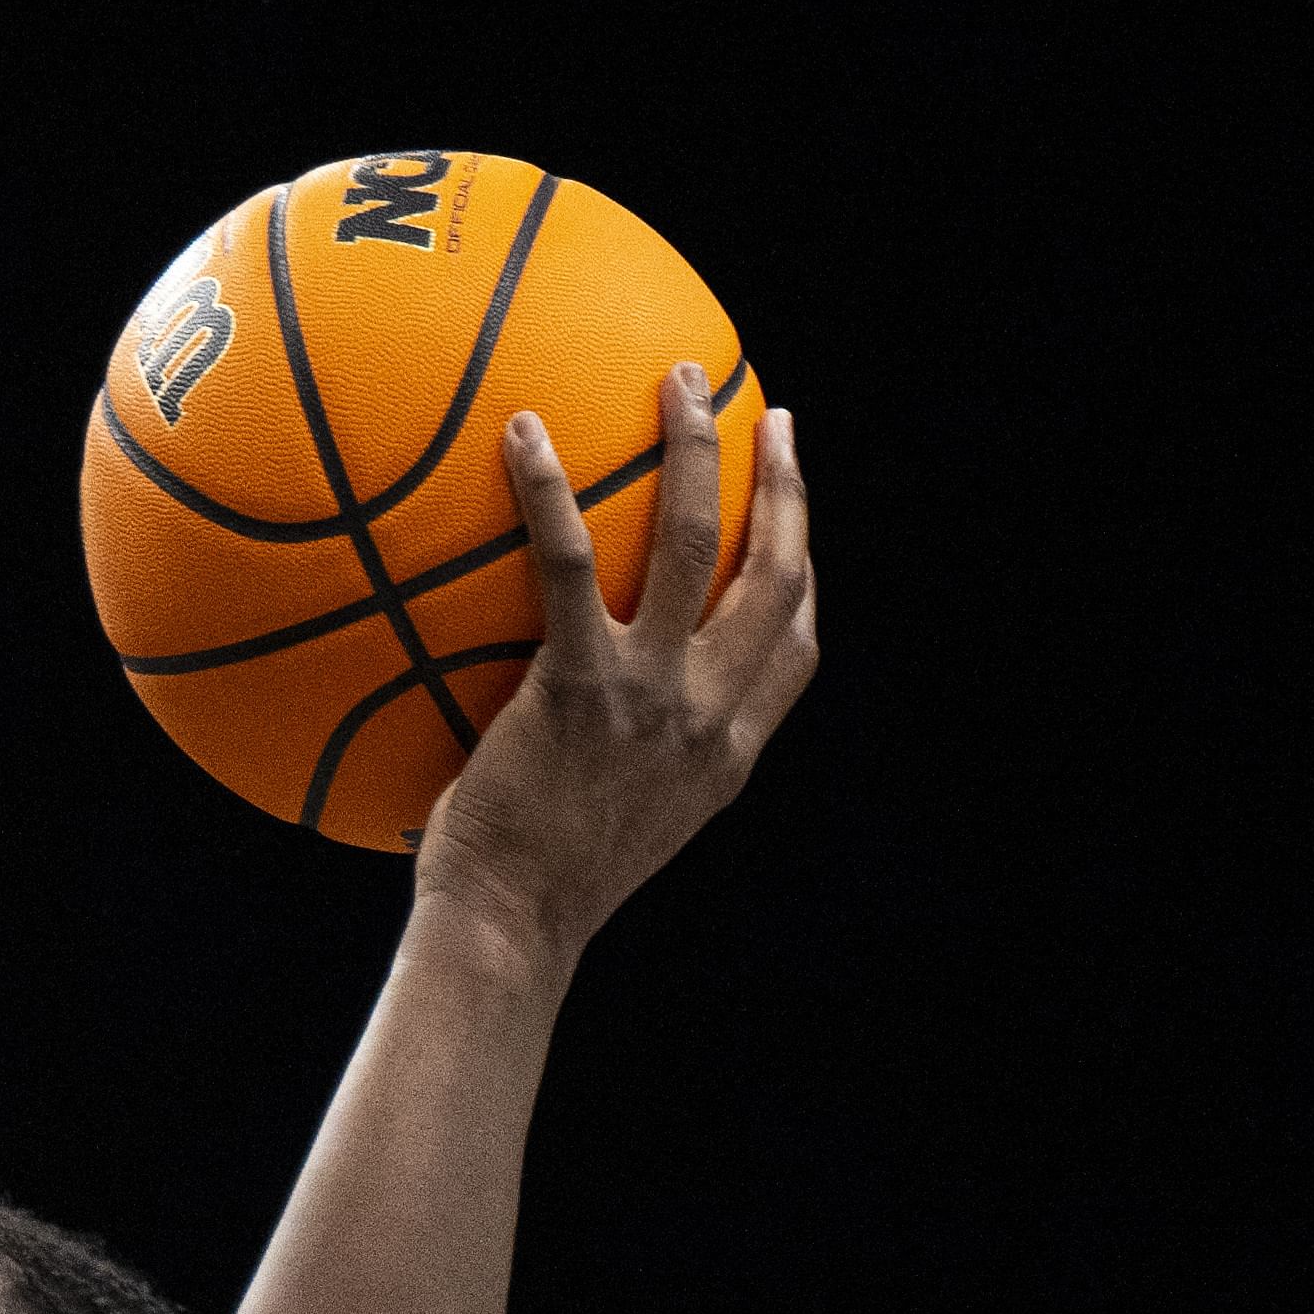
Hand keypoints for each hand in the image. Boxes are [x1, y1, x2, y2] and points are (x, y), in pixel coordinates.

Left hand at [414, 372, 814, 960]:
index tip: (795, 529)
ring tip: (678, 376)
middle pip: (780, 576)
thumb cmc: (527, 900)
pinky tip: (521, 431)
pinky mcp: (579, 688)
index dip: (804, 578)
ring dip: (697, 448)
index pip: (794, 653)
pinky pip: (567, 562)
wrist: (509, 937)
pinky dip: (549, 489)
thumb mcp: (604, 836)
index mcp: (724, 757)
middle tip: (772, 417)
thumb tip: (561, 730)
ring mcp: (651, 698)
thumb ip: (610, 768)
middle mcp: (708, 719)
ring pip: (697, 542)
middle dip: (785, 486)